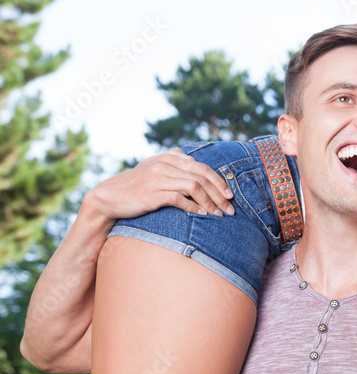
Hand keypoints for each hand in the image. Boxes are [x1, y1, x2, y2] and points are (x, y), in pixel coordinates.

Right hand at [84, 149, 234, 220]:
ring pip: (194, 187)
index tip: (230, 196)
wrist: (109, 198)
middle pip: (202, 176)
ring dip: (211, 203)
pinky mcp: (152, 194)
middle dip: (220, 193)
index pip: (202, 167)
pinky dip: (194, 208)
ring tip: (220, 215)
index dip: (219, 181)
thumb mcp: (153, 169)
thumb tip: (191, 160)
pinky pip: (180, 199)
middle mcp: (164, 165)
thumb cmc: (136, 187)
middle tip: (231, 208)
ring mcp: (158, 178)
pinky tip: (203, 216)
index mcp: (168, 158)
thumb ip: (171, 162)